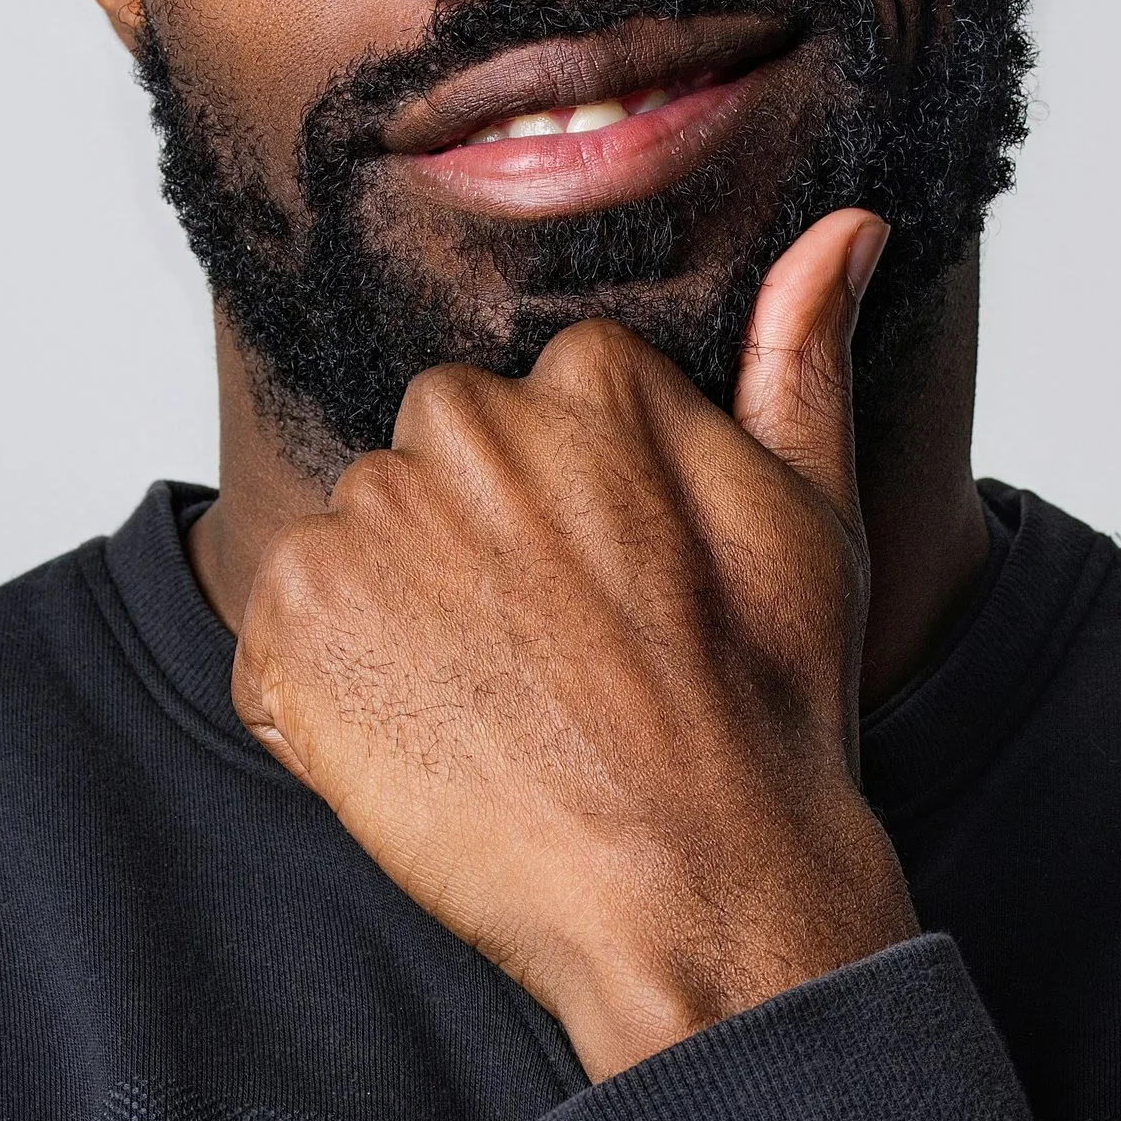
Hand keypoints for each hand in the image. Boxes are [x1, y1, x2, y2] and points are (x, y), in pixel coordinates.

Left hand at [230, 209, 920, 1079]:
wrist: (702, 890)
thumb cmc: (768, 716)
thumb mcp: (812, 518)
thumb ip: (799, 358)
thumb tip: (839, 230)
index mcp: (585, 378)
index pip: (530, 412)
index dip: (568, 524)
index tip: (611, 606)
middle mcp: (460, 426)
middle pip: (431, 468)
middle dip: (472, 556)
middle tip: (554, 670)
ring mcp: (366, 527)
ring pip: (357, 553)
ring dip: (399, 629)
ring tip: (498, 719)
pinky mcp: (290, 631)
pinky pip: (281, 647)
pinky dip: (325, 705)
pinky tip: (427, 755)